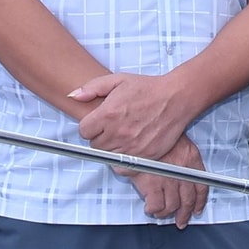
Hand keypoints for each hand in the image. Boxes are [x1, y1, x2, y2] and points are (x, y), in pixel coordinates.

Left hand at [69, 71, 194, 159]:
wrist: (176, 98)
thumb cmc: (147, 88)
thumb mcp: (118, 80)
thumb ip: (92, 88)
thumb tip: (72, 96)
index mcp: (107, 114)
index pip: (83, 131)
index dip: (90, 126)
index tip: (99, 122)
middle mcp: (117, 133)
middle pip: (95, 145)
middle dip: (100, 137)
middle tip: (113, 128)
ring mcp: (130, 147)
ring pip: (108, 156)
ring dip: (112, 148)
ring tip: (124, 135)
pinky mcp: (143, 156)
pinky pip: (122, 168)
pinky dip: (122, 162)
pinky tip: (129, 149)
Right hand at [120, 135, 209, 228]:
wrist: (139, 126)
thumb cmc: (153, 129)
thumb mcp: (174, 137)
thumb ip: (179, 154)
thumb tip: (178, 168)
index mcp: (191, 158)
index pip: (202, 185)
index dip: (200, 201)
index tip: (197, 208)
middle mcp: (183, 170)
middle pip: (188, 200)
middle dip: (185, 214)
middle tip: (181, 220)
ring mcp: (168, 179)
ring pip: (172, 205)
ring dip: (167, 213)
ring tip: (162, 214)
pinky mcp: (153, 184)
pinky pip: (156, 205)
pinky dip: (154, 209)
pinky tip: (150, 208)